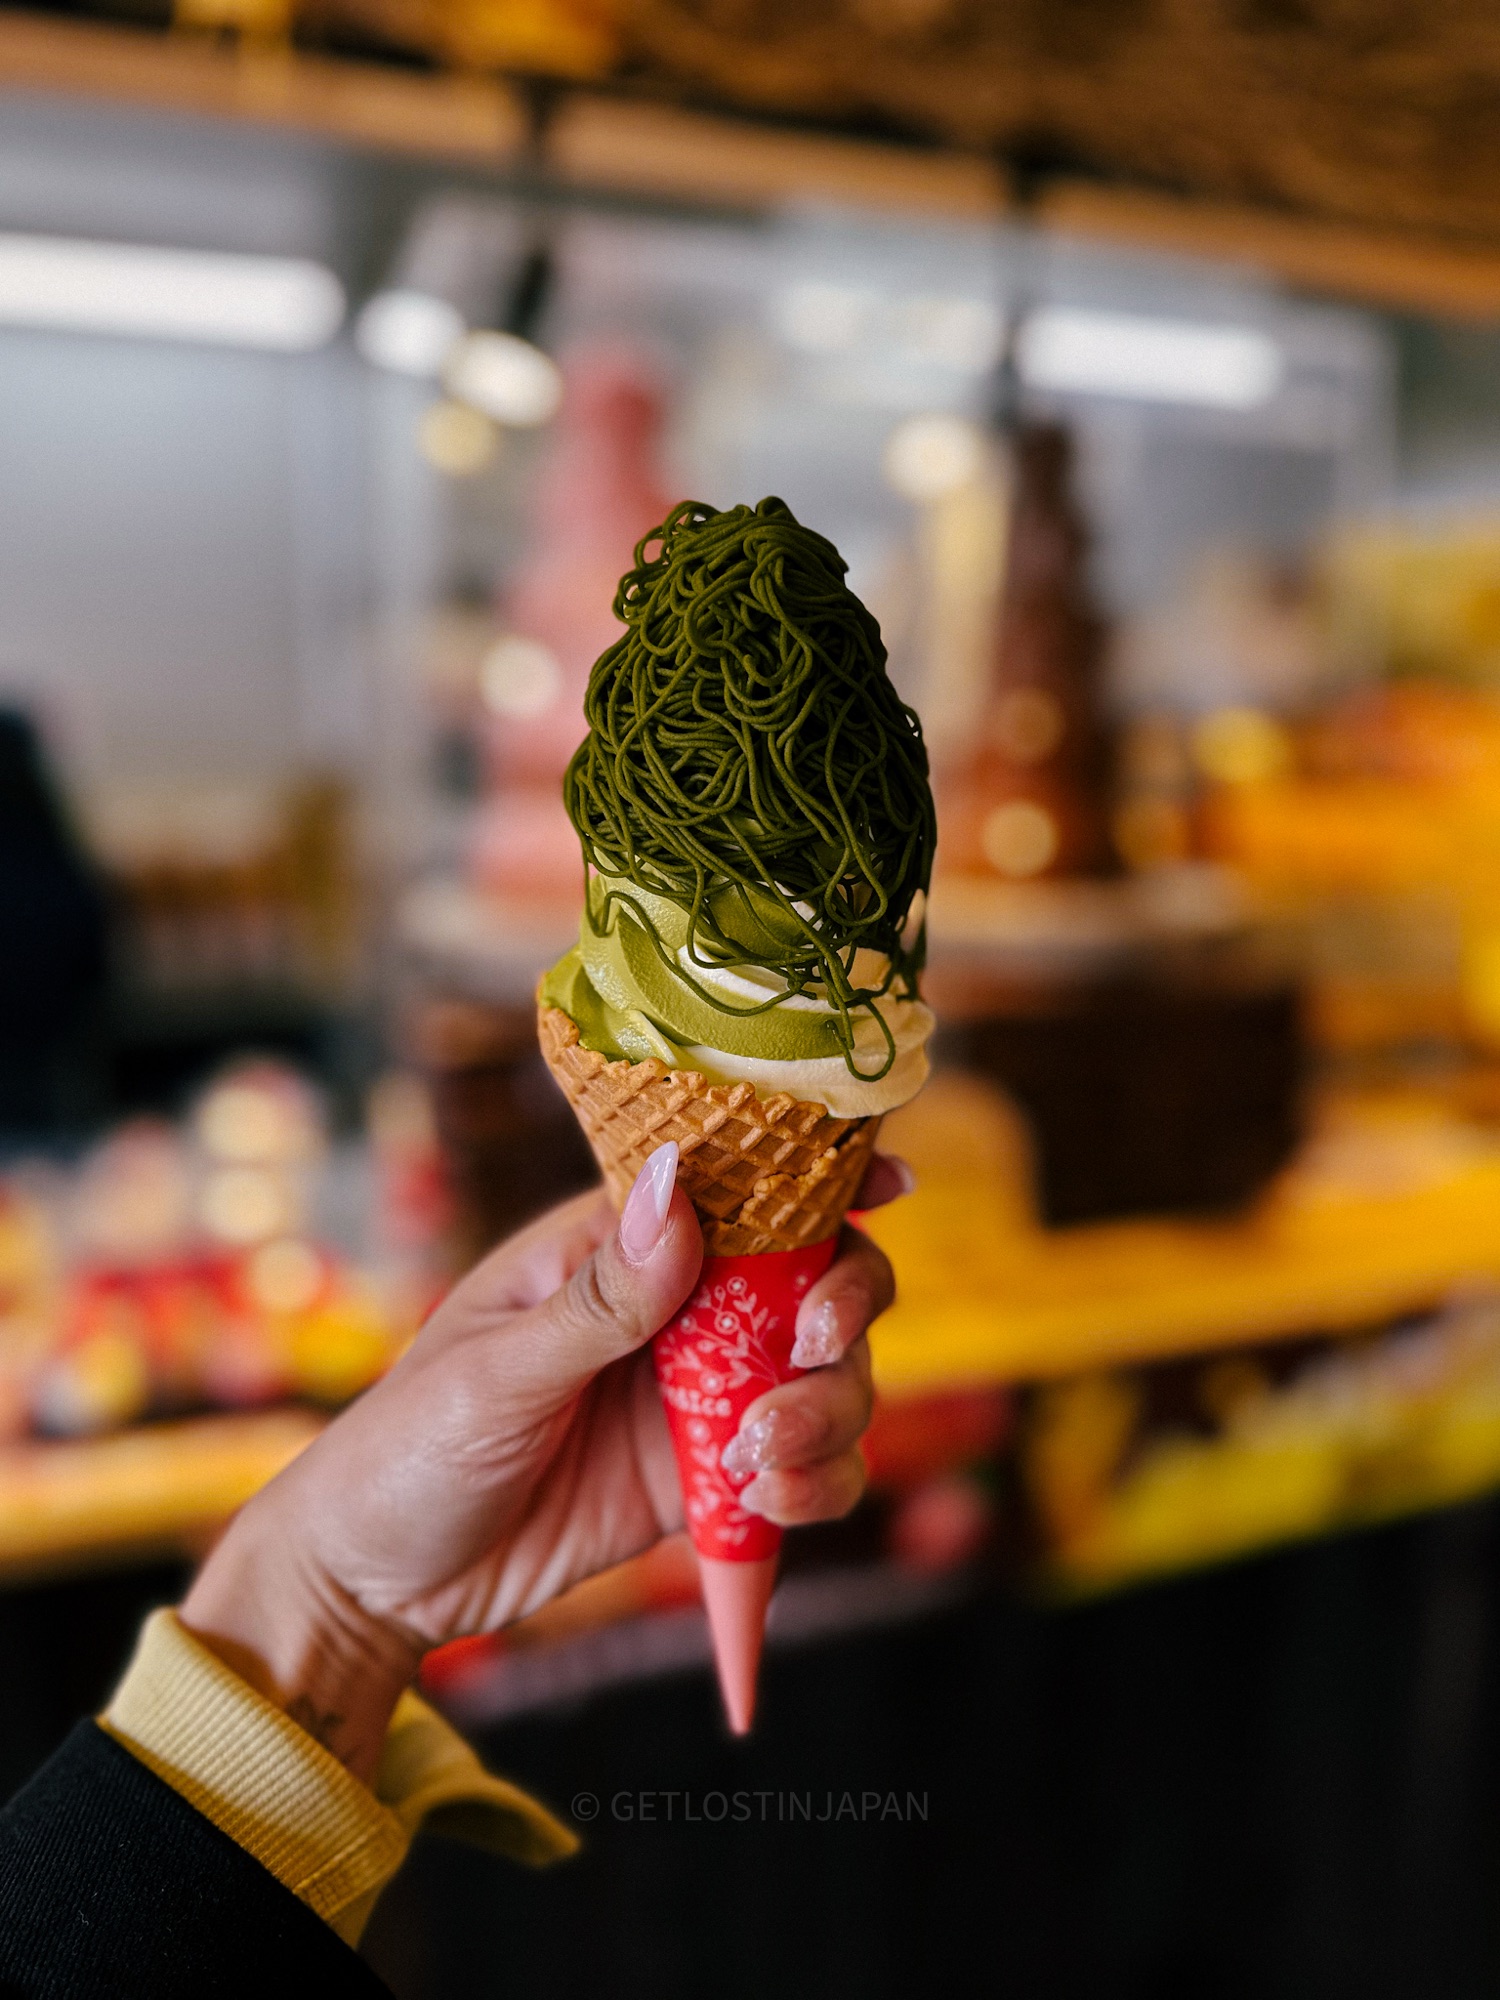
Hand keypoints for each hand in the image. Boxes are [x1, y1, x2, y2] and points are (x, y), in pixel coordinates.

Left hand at [180, 1145, 905, 1779]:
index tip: (891, 1182)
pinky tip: (769, 1505)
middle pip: (813, 1282)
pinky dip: (816, 1486)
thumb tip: (680, 1189)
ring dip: (826, 1413)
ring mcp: (699, 1395)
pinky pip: (804, 1469)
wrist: (378, 1582)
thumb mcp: (494, 1369)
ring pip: (825, 1379)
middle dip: (839, 1310)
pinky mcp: (708, 1480)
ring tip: (759, 1461)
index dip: (824, 1179)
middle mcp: (675, 1311)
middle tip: (804, 1349)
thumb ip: (599, 1297)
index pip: (738, 1191)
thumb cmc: (409, 1446)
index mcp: (615, 1249)